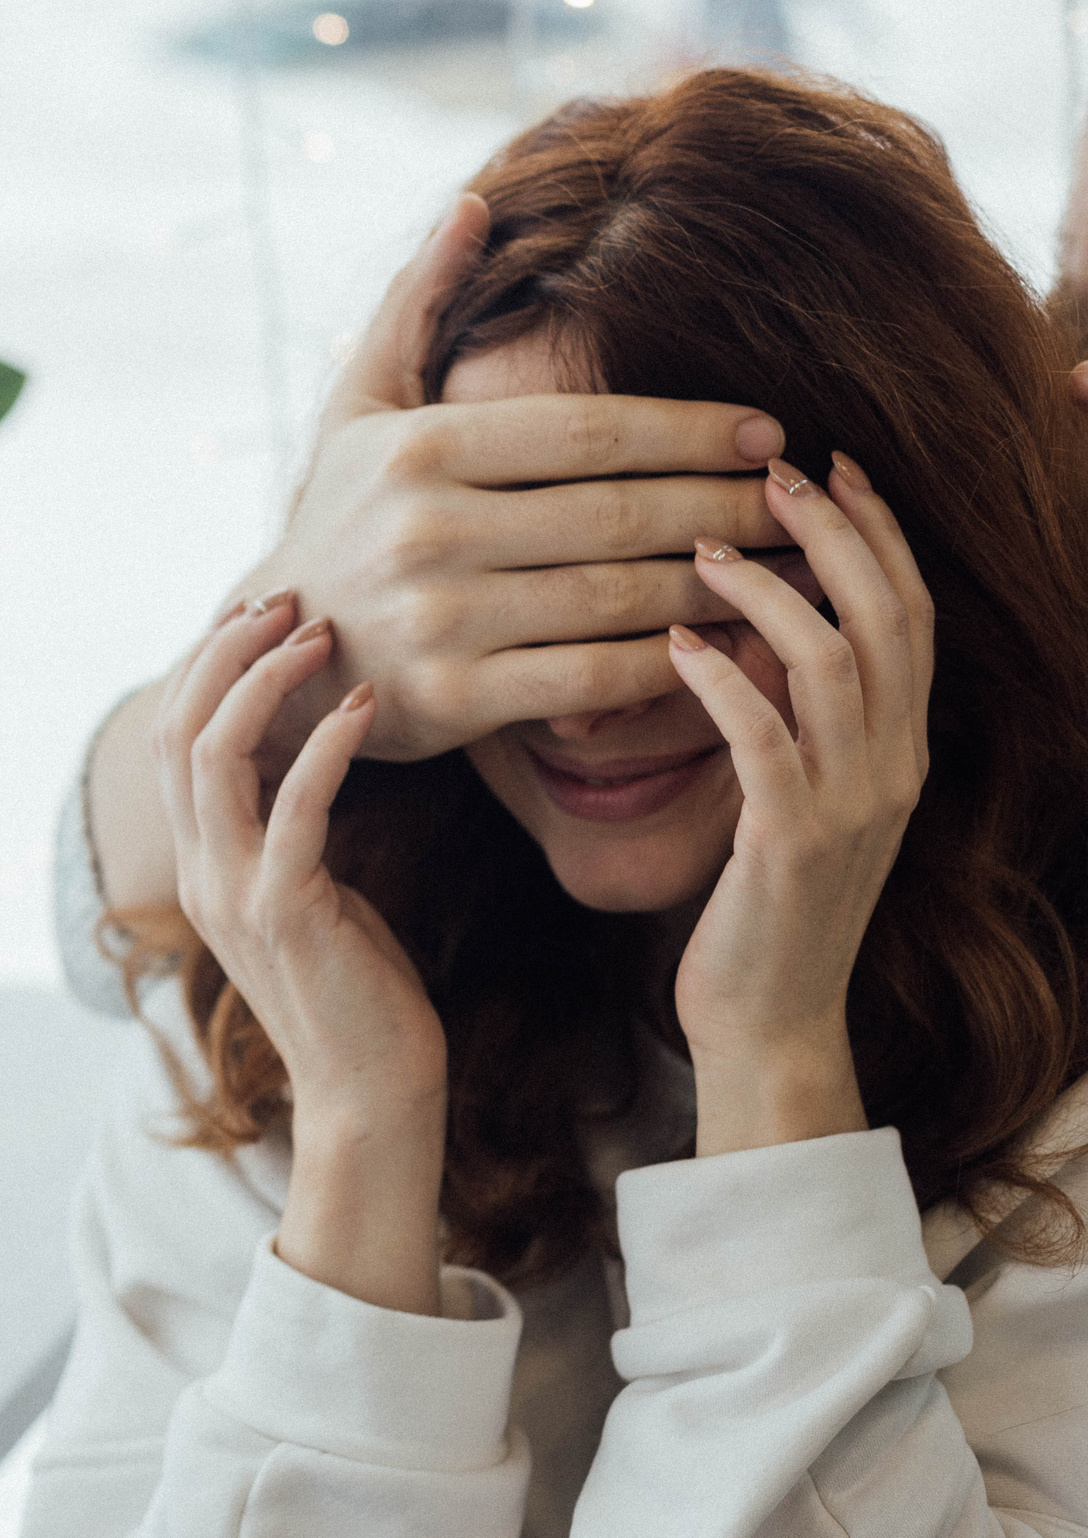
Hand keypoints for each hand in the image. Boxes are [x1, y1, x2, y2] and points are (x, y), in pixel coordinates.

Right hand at [156, 594, 447, 1313]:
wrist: (371, 1096)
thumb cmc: (363, 993)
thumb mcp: (316, 891)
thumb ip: (297, 826)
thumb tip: (323, 748)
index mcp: (202, 864)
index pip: (173, 738)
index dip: (207, 664)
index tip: (263, 611)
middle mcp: (202, 872)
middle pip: (177, 729)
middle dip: (225, 650)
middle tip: (285, 598)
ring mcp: (235, 893)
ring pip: (214, 756)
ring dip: (264, 680)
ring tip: (318, 632)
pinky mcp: (287, 913)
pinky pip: (292, 808)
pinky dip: (325, 744)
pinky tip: (368, 704)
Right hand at [245, 195, 796, 776]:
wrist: (275, 656)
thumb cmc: (337, 520)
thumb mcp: (357, 406)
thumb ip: (417, 303)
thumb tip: (476, 205)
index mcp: (419, 448)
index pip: (589, 431)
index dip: (692, 429)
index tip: (769, 432)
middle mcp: (428, 530)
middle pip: (619, 513)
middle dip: (725, 505)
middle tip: (801, 500)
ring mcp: (440, 618)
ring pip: (617, 597)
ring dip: (716, 584)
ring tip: (783, 570)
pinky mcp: (453, 699)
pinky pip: (590, 678)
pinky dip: (665, 664)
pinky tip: (717, 645)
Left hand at [666, 455, 931, 1154]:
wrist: (769, 1020)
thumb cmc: (762, 908)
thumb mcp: (797, 802)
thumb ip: (801, 725)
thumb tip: (757, 638)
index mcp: (905, 751)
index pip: (913, 614)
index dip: (881, 533)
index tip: (833, 467)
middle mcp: (896, 767)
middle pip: (888, 616)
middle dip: (835, 532)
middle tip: (771, 473)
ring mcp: (852, 804)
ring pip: (833, 661)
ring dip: (766, 592)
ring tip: (700, 549)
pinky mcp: (790, 840)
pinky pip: (763, 736)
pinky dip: (720, 678)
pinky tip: (673, 642)